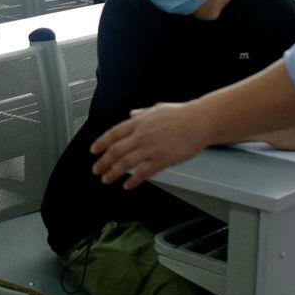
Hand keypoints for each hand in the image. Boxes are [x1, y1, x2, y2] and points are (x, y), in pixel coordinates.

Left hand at [90, 102, 206, 187]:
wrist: (199, 122)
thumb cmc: (182, 115)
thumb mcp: (157, 108)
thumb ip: (142, 113)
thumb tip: (131, 114)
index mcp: (139, 122)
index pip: (113, 134)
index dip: (101, 143)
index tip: (94, 150)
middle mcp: (141, 136)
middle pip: (115, 151)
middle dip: (103, 162)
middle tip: (96, 169)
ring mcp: (150, 148)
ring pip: (125, 164)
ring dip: (113, 173)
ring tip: (106, 179)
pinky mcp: (161, 160)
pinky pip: (143, 173)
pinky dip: (133, 180)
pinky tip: (128, 185)